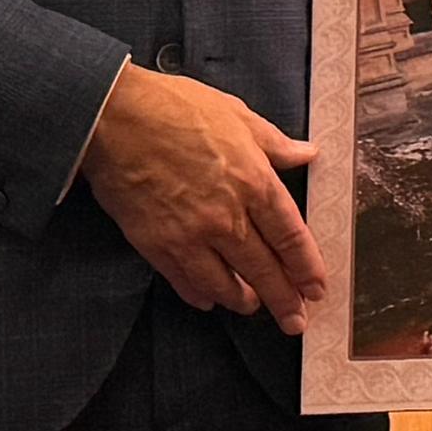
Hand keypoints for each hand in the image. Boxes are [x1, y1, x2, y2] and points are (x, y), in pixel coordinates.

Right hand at [81, 65, 321, 325]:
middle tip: (296, 322)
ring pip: (225, 284)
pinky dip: (200, 293)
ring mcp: (190, 236)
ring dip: (243, 300)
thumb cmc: (177, 108)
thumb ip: (275, 144)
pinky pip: (184, 281)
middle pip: (263, 270)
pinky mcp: (155, 245)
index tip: (317, 288)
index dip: (307, 268)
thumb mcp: (238, 116)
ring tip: (253, 307)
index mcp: (255, 182)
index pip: (291, 237)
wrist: (114, 118)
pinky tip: (209, 299)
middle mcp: (227, 217)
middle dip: (284, 300)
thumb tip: (308, 154)